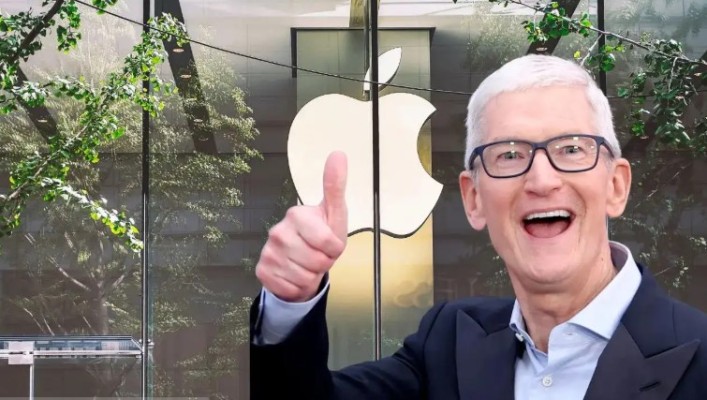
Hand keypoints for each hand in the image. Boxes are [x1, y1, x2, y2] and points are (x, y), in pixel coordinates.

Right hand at [255, 151, 347, 301]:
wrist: (302, 262)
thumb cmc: (322, 236)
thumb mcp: (335, 213)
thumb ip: (336, 186)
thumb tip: (338, 154)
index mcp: (297, 215)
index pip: (328, 243)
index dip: (335, 249)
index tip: (331, 243)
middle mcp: (278, 231)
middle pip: (317, 262)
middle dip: (323, 264)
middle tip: (318, 255)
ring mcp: (268, 251)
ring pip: (304, 277)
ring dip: (311, 276)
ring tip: (307, 264)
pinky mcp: (262, 271)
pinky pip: (290, 288)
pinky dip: (297, 287)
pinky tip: (295, 274)